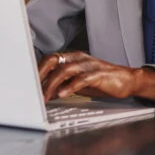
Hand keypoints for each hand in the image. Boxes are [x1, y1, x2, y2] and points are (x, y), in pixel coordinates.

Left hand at [38, 51, 154, 101]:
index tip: (27, 83)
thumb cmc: (102, 81)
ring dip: (52, 84)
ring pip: (65, 70)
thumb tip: (44, 92)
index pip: (50, 59)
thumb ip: (63, 84)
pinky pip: (81, 79)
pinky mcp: (99, 74)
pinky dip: (70, 86)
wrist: (127, 81)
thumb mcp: (79, 82)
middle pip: (54, 60)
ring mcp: (89, 65)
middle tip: (32, 89)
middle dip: (40, 74)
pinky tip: (62, 94)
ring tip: (45, 97)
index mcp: (73, 58)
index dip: (37, 70)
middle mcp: (79, 58)